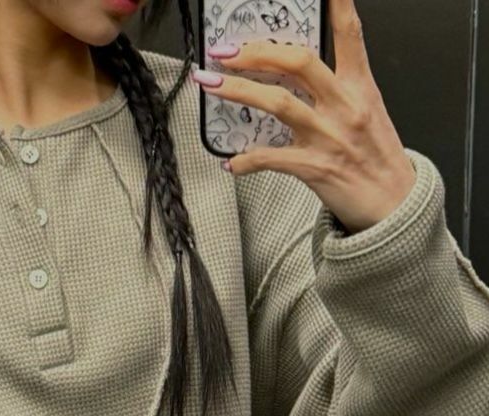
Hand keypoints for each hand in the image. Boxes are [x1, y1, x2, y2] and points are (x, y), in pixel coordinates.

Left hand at [194, 0, 416, 233]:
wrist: (394, 205)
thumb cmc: (377, 160)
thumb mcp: (368, 113)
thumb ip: (338, 91)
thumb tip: (297, 78)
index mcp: (360, 87)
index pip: (349, 36)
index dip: (337, 7)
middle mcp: (344, 106)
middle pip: (298, 62)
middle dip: (258, 52)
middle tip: (227, 50)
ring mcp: (328, 136)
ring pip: (278, 102)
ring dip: (239, 91)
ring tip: (211, 84)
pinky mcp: (316, 168)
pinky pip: (272, 158)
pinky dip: (247, 160)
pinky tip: (231, 161)